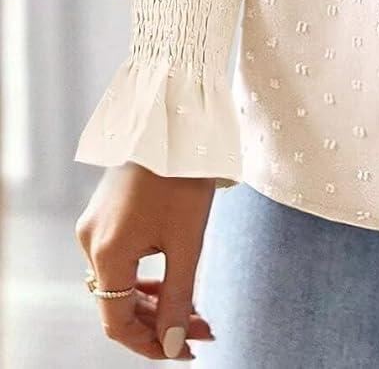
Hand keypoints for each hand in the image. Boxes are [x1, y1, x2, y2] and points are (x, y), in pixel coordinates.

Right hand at [75, 164, 216, 359]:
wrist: (173, 118)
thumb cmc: (183, 175)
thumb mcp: (187, 240)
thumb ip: (178, 297)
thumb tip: (174, 344)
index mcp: (106, 252)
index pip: (117, 322)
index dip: (150, 345)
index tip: (185, 351)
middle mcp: (90, 242)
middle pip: (118, 304)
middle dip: (160, 323)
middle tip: (202, 332)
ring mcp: (94, 226)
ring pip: (120, 282)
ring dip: (154, 302)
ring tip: (196, 313)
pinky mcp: (105, 213)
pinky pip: (120, 259)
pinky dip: (144, 277)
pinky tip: (172, 286)